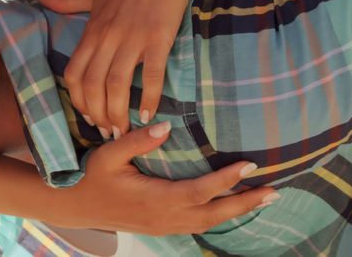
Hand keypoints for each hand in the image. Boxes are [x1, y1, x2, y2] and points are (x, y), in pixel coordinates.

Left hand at [38, 0, 194, 137]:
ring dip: (119, 114)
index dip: (79, 101)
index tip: (90, 117)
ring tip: (124, 131)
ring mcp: (132, 38)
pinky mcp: (158, 38)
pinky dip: (149, 98)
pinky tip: (149, 115)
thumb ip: (68, 1)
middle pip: (93, 86)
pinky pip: (151, 75)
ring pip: (117, 85)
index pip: (75, 74)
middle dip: (98, 114)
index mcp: (92, 31)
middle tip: (108, 133)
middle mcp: (107, 37)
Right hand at [57, 122, 276, 234]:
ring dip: (238, 210)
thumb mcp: (109, 154)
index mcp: (156, 199)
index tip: (249, 164)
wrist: (77, 207)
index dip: (227, 179)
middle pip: (215, 214)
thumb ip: (137, 140)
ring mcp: (166, 226)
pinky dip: (221, 215)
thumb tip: (166, 125)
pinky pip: (200, 224)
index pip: (200, 191)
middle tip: (274, 191)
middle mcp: (166, 217)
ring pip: (210, 223)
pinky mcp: (164, 227)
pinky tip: (233, 205)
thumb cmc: (92, 178)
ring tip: (263, 197)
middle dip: (246, 202)